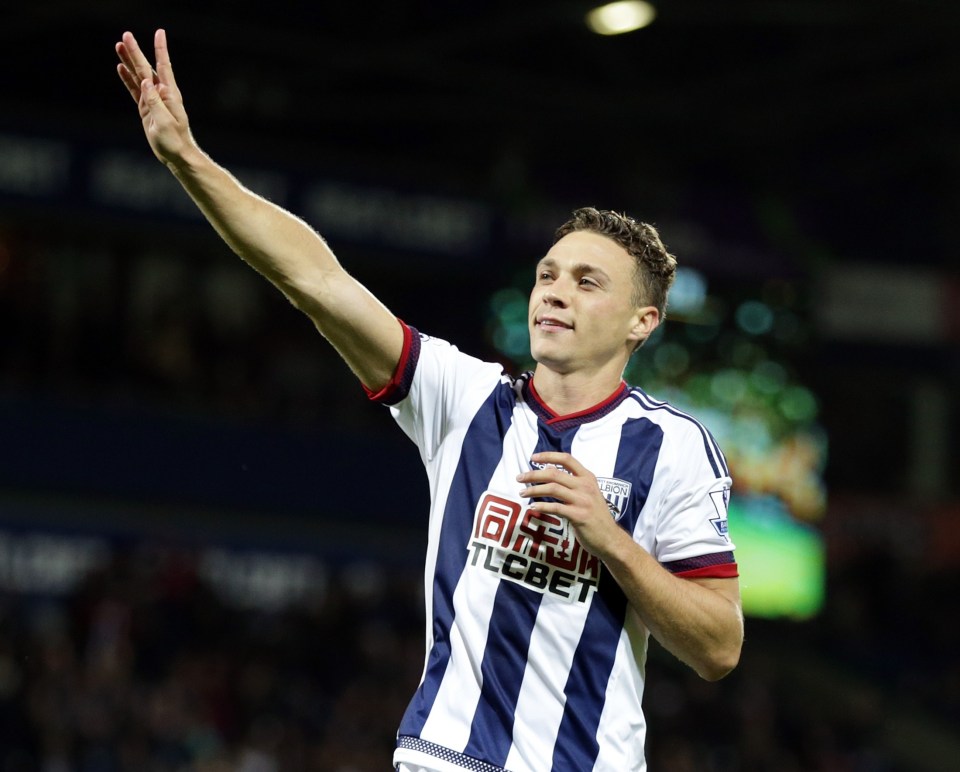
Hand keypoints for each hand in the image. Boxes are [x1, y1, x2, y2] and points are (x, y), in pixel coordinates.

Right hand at [115, 29, 194, 165]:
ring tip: (119, 46)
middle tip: (125, 35)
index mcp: (169, 95)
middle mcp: (162, 94)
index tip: (159, 32)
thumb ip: (155, 101)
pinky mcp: (146, 109)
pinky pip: (135, 91)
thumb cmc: (175, 141)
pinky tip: (121, 68)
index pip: (163, 67)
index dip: (161, 49)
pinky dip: (128, 79)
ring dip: (129, 62)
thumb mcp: (165, 121)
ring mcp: (153, 100)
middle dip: (136, 52)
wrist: (177, 156)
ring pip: (138, 77)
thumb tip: (146, 82)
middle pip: (146, 68)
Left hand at [517, 451, 623, 559]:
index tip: (532, 458)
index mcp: (588, 477)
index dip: (548, 456)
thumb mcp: (585, 492)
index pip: (567, 459)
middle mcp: (585, 486)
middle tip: (519, 478)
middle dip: (533, 474)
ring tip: (522, 493)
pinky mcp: (579, 516)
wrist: (610, 538)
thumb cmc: (595, 515)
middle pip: (555, 474)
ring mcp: (583, 501)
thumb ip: (569, 480)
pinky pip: (556, 508)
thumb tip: (550, 466)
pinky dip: (542, 507)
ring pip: (553, 489)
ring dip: (534, 490)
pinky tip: (533, 508)